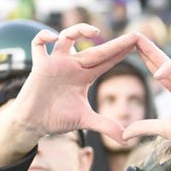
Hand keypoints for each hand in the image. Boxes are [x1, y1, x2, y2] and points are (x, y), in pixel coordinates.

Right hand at [0, 24, 138, 166]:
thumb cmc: (57, 118)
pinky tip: (52, 37)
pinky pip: (38, 45)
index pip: (107, 61)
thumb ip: (106, 126)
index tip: (137, 44)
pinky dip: (42, 37)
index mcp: (84, 76)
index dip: (121, 52)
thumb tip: (126, 139)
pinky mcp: (39, 65)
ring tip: (94, 31)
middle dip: (115, 43)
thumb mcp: (85, 121)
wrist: (33, 123)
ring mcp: (55, 63)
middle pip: (95, 50)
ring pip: (67, 37)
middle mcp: (72, 65)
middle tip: (134, 36)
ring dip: (78, 30)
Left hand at [123, 38, 170, 170]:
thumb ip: (144, 127)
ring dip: (169, 65)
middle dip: (152, 50)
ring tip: (157, 75)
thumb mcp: (163, 129)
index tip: (132, 48)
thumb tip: (124, 135)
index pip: (162, 71)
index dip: (148, 60)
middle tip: (136, 38)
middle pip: (169, 62)